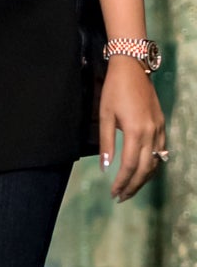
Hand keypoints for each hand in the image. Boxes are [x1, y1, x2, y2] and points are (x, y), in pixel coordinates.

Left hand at [99, 59, 165, 200]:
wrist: (133, 68)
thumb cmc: (114, 90)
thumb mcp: (104, 116)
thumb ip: (106, 142)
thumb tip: (105, 166)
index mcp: (136, 131)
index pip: (129, 165)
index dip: (121, 182)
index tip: (113, 193)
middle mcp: (152, 133)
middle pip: (144, 168)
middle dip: (133, 186)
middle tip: (121, 198)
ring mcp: (160, 129)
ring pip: (155, 162)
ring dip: (143, 178)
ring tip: (130, 189)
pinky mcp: (162, 124)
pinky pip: (160, 151)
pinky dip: (152, 165)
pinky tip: (143, 171)